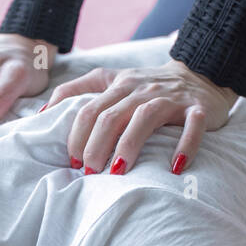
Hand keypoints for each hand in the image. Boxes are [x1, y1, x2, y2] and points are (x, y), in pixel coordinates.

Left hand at [44, 59, 236, 174]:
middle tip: (90, 173)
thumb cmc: (149, 86)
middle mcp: (142, 89)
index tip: (71, 161)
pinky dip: (185, 146)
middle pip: (110, 116)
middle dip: (95, 147)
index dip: (76, 136)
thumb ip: (78, 91)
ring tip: (117, 172)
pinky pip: (192, 127)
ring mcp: (171, 99)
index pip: (88, 109)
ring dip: (127, 147)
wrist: (202, 73)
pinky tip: (175, 168)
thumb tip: (42, 111)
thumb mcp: (112, 81)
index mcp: (119, 84)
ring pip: (144, 118)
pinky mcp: (198, 110)